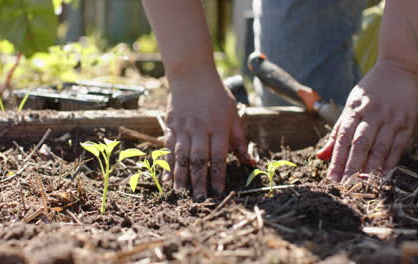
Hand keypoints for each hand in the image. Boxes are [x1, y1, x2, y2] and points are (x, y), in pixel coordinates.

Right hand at [163, 68, 250, 199]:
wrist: (192, 74)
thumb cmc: (217, 95)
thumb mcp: (234, 114)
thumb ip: (240, 140)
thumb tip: (251, 163)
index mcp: (218, 127)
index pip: (218, 156)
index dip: (218, 176)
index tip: (218, 192)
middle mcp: (200, 129)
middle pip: (198, 160)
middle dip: (199, 181)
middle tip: (199, 200)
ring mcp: (183, 128)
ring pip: (181, 156)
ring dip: (181, 177)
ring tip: (181, 194)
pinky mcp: (171, 126)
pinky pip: (168, 148)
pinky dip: (167, 164)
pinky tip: (167, 178)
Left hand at [317, 62, 417, 181]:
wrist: (399, 70)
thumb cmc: (369, 92)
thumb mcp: (350, 106)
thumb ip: (337, 132)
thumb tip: (321, 156)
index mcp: (354, 109)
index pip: (343, 138)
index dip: (336, 159)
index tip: (331, 177)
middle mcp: (372, 114)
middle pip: (360, 144)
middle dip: (351, 167)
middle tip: (345, 185)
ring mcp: (391, 118)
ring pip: (380, 147)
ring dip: (370, 168)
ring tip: (362, 185)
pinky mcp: (407, 123)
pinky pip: (398, 146)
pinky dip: (391, 162)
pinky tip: (383, 175)